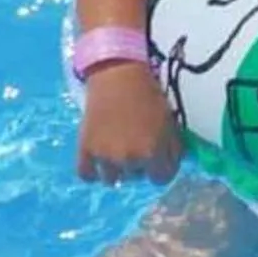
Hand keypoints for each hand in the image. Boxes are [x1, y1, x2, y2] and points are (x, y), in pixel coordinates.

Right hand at [75, 64, 183, 185]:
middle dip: (140, 164)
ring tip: (117, 149)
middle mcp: (128, 159)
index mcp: (152, 152)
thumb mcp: (170, 122)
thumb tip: (171, 166)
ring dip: (117, 168)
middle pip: (137, 176)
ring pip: (112, 178)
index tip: (158, 158)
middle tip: (136, 144)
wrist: (117, 78)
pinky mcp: (85, 150)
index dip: (161, 168)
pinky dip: (93, 171)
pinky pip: (87, 175)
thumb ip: (173, 148)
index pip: (161, 178)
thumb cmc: (148, 96)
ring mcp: (104, 157)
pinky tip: (100, 159)